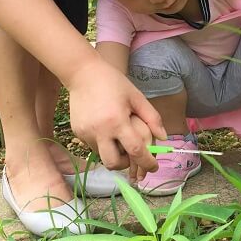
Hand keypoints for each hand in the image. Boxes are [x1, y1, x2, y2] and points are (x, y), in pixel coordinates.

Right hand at [68, 58, 165, 173]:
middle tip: (132, 155)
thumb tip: (163, 138)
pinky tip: (106, 130)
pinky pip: (93, 147)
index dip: (147, 163)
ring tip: (119, 138)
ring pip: (103, 156)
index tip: (154, 167)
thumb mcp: (137, 97)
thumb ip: (152, 118)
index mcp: (117, 121)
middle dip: (126, 164)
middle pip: (114, 164)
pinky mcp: (77, 133)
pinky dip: (103, 144)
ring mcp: (86, 133)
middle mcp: (99, 131)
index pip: (135, 151)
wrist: (82, 73)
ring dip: (114, 153)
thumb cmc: (113, 83)